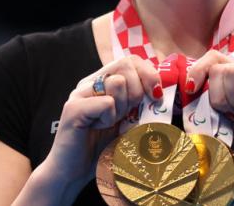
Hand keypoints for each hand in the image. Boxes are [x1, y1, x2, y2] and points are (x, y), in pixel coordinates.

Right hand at [36, 55, 161, 196]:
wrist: (73, 173)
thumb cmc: (101, 148)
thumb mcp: (128, 121)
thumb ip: (140, 104)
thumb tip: (161, 91)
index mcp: (102, 81)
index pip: (131, 60)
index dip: (149, 75)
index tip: (156, 97)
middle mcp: (89, 82)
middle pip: (126, 65)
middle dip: (137, 91)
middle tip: (127, 114)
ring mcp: (80, 93)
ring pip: (117, 82)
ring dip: (121, 107)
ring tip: (109, 122)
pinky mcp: (73, 108)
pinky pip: (106, 103)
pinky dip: (108, 119)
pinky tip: (97, 128)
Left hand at [185, 50, 233, 181]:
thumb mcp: (227, 121)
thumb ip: (211, 106)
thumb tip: (187, 97)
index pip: (214, 57)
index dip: (198, 69)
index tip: (191, 89)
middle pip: (219, 68)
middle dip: (216, 95)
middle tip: (231, 113)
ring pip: (230, 74)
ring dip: (230, 102)